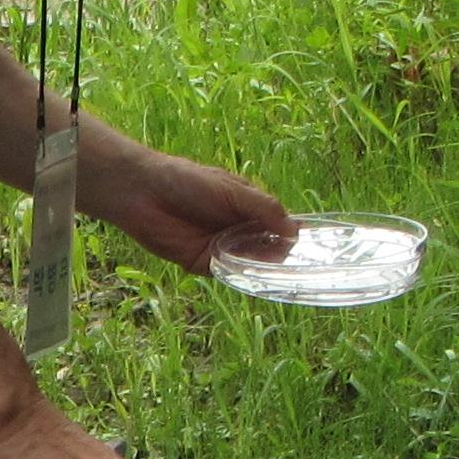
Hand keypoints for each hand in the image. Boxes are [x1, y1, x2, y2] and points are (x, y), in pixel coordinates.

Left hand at [101, 150, 291, 273]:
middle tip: (301, 265)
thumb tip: (295, 230)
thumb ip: (263, 208)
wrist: (144, 192)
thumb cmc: (187, 181)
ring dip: (264, 267)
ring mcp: (221, 247)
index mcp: (246, 207)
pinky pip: (228, 273)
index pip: (277, 224)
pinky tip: (257, 278)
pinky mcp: (203, 263)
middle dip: (281, 256)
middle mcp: (237, 229)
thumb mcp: (232, 190)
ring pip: (250, 262)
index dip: (292, 235)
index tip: (314, 246)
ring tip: (283, 271)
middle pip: (266, 247)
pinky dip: (241, 276)